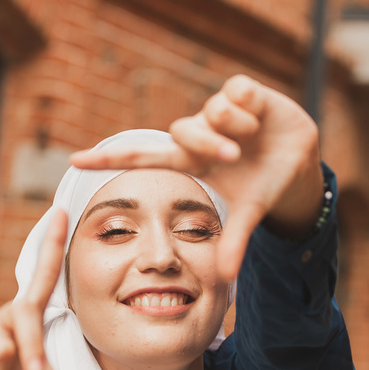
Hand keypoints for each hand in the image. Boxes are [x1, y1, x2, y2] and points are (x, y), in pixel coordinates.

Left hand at [70, 75, 322, 280]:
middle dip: (211, 145)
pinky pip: (237, 91)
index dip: (109, 158)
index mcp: (191, 162)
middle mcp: (198, 134)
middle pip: (183, 131)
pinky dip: (252, 107)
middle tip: (235, 157)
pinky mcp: (241, 90)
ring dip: (235, 128)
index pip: (142, 157)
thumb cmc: (262, 186)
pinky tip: (260, 117)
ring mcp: (217, 112)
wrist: (298, 161)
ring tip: (252, 138)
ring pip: (212, 110)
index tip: (73, 161)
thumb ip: (235, 241)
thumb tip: (227, 279)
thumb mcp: (248, 214)